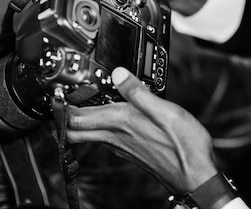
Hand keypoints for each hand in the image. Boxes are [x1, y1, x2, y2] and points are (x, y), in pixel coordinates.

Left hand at [67, 67, 218, 193]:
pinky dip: (96, 126)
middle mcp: (116, 136)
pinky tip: (108, 117)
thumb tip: (118, 74)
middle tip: (58, 100)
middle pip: (75, 130)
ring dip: (78, 121)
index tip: (56, 92)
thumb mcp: (165, 111)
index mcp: (121, 123)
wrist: (194, 176)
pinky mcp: (130, 151)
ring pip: (87, 135)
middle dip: (62, 117)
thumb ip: (139, 92)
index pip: (76, 118)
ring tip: (78, 103)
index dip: (61, 106)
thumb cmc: (184, 147)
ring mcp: (121, 146)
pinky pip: (103, 138)